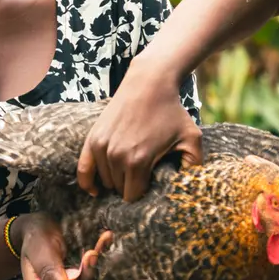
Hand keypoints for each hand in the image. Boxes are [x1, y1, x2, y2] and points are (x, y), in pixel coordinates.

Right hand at [11, 214, 103, 279]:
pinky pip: (92, 275)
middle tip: (90, 258)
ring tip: (96, 249)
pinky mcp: (82, 279)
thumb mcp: (37, 250)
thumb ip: (46, 267)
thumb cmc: (36, 241)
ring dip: (92, 272)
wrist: (43, 229)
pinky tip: (106, 239)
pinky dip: (99, 259)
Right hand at [78, 63, 202, 201]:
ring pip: (105, 181)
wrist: (150, 83)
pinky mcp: (93, 138)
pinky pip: (83, 170)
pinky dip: (88, 182)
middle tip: (144, 175)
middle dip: (130, 187)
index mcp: (138, 161)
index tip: (151, 186)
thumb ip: (195, 165)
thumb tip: (193, 188)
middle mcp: (116, 156)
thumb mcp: (192, 138)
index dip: (143, 195)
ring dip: (116, 180)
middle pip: (119, 190)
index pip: (133, 196)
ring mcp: (102, 147)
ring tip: (131, 169)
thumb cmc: (173, 111)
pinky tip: (95, 190)